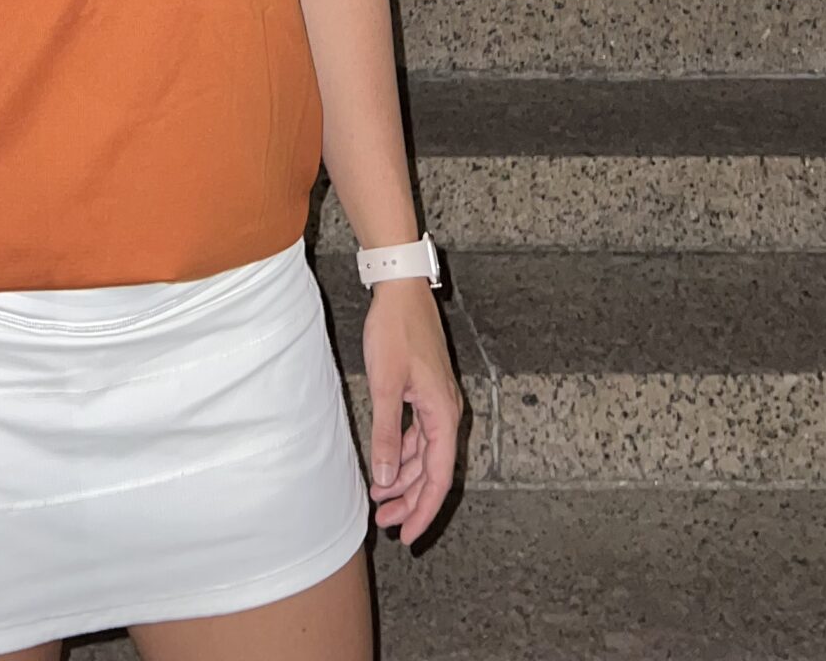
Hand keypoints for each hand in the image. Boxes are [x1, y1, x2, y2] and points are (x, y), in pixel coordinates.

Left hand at [362, 279, 462, 546]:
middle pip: (433, 470)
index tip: (409, 535)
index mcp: (443, 414)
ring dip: (403, 478)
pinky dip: (402, 453)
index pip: (438, 477)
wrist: (401, 290)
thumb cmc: (395, 331)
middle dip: (410, 500)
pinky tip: (386, 464)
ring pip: (424, 454)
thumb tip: (386, 477)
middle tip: (385, 522)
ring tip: (379, 499)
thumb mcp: (385, 384)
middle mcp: (446, 412)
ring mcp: (437, 402)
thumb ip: (386, 433)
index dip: (424, 509)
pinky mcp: (425, 392)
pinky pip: (418, 435)